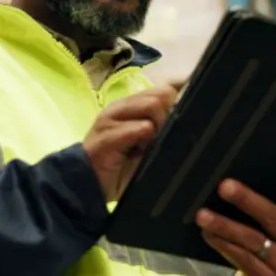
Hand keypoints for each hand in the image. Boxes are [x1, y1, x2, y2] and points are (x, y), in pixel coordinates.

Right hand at [83, 85, 177, 201]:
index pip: (165, 90)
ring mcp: (112, 117)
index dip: (176, 106)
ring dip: (159, 126)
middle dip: (169, 116)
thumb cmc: (120, 166)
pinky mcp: (106, 135)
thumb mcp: (146, 146)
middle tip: (161, 139)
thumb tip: (189, 122)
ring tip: (149, 145)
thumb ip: (161, 131)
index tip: (177, 126)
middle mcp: (122, 106)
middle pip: (163, 94)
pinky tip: (139, 152)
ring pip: (152, 105)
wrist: (86, 185)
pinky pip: (138, 128)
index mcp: (132, 106)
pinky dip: (146, 138)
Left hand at [195, 147, 275, 275]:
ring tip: (202, 214)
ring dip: (224, 225)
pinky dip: (223, 244)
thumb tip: (245, 169)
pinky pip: (242, 258)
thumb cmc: (273, 245)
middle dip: (247, 200)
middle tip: (223, 185)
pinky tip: (207, 233)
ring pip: (252, 239)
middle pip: (272, 217)